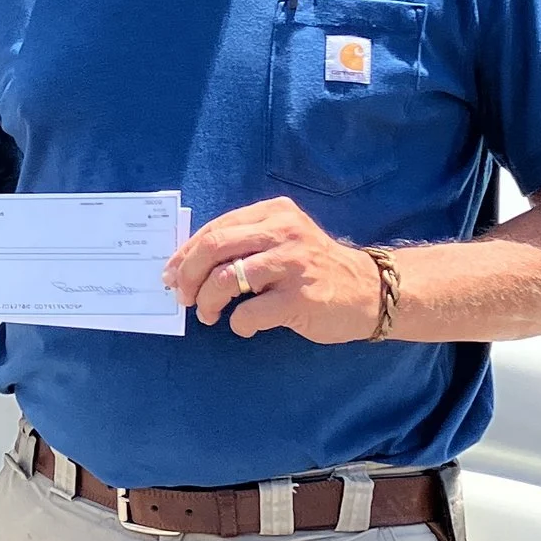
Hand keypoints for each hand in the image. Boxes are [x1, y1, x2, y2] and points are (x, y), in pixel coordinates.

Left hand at [165, 199, 381, 342]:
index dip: (185, 254)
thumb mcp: (284, 240)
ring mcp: (292, 263)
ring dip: (207, 302)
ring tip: (208, 315)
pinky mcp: (300, 297)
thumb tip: (189, 264)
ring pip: (225, 279)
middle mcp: (283, 232)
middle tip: (182, 297)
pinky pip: (249, 312)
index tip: (171, 275)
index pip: (215, 228)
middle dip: (187, 276)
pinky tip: (245, 326)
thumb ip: (246, 243)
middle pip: (214, 248)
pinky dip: (238, 324)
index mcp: (274, 213)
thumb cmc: (315, 270)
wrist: (369, 291)